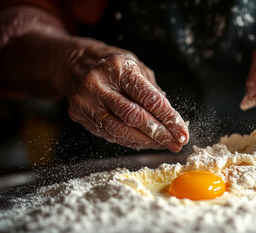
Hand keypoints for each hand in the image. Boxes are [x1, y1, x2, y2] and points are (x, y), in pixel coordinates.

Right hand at [65, 43, 188, 151]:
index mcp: (119, 68)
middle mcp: (99, 85)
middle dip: (159, 134)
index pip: (148, 98)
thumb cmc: (113, 65)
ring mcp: (86, 101)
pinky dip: (130, 140)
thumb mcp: (136, 66)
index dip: (168, 118)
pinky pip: (109, 134)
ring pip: (120, 130)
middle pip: (134, 117)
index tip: (182, 131)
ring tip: (163, 145)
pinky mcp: (79, 115)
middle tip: (177, 143)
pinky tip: (144, 142)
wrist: (73, 63)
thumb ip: (153, 91)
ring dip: (146, 141)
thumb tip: (172, 119)